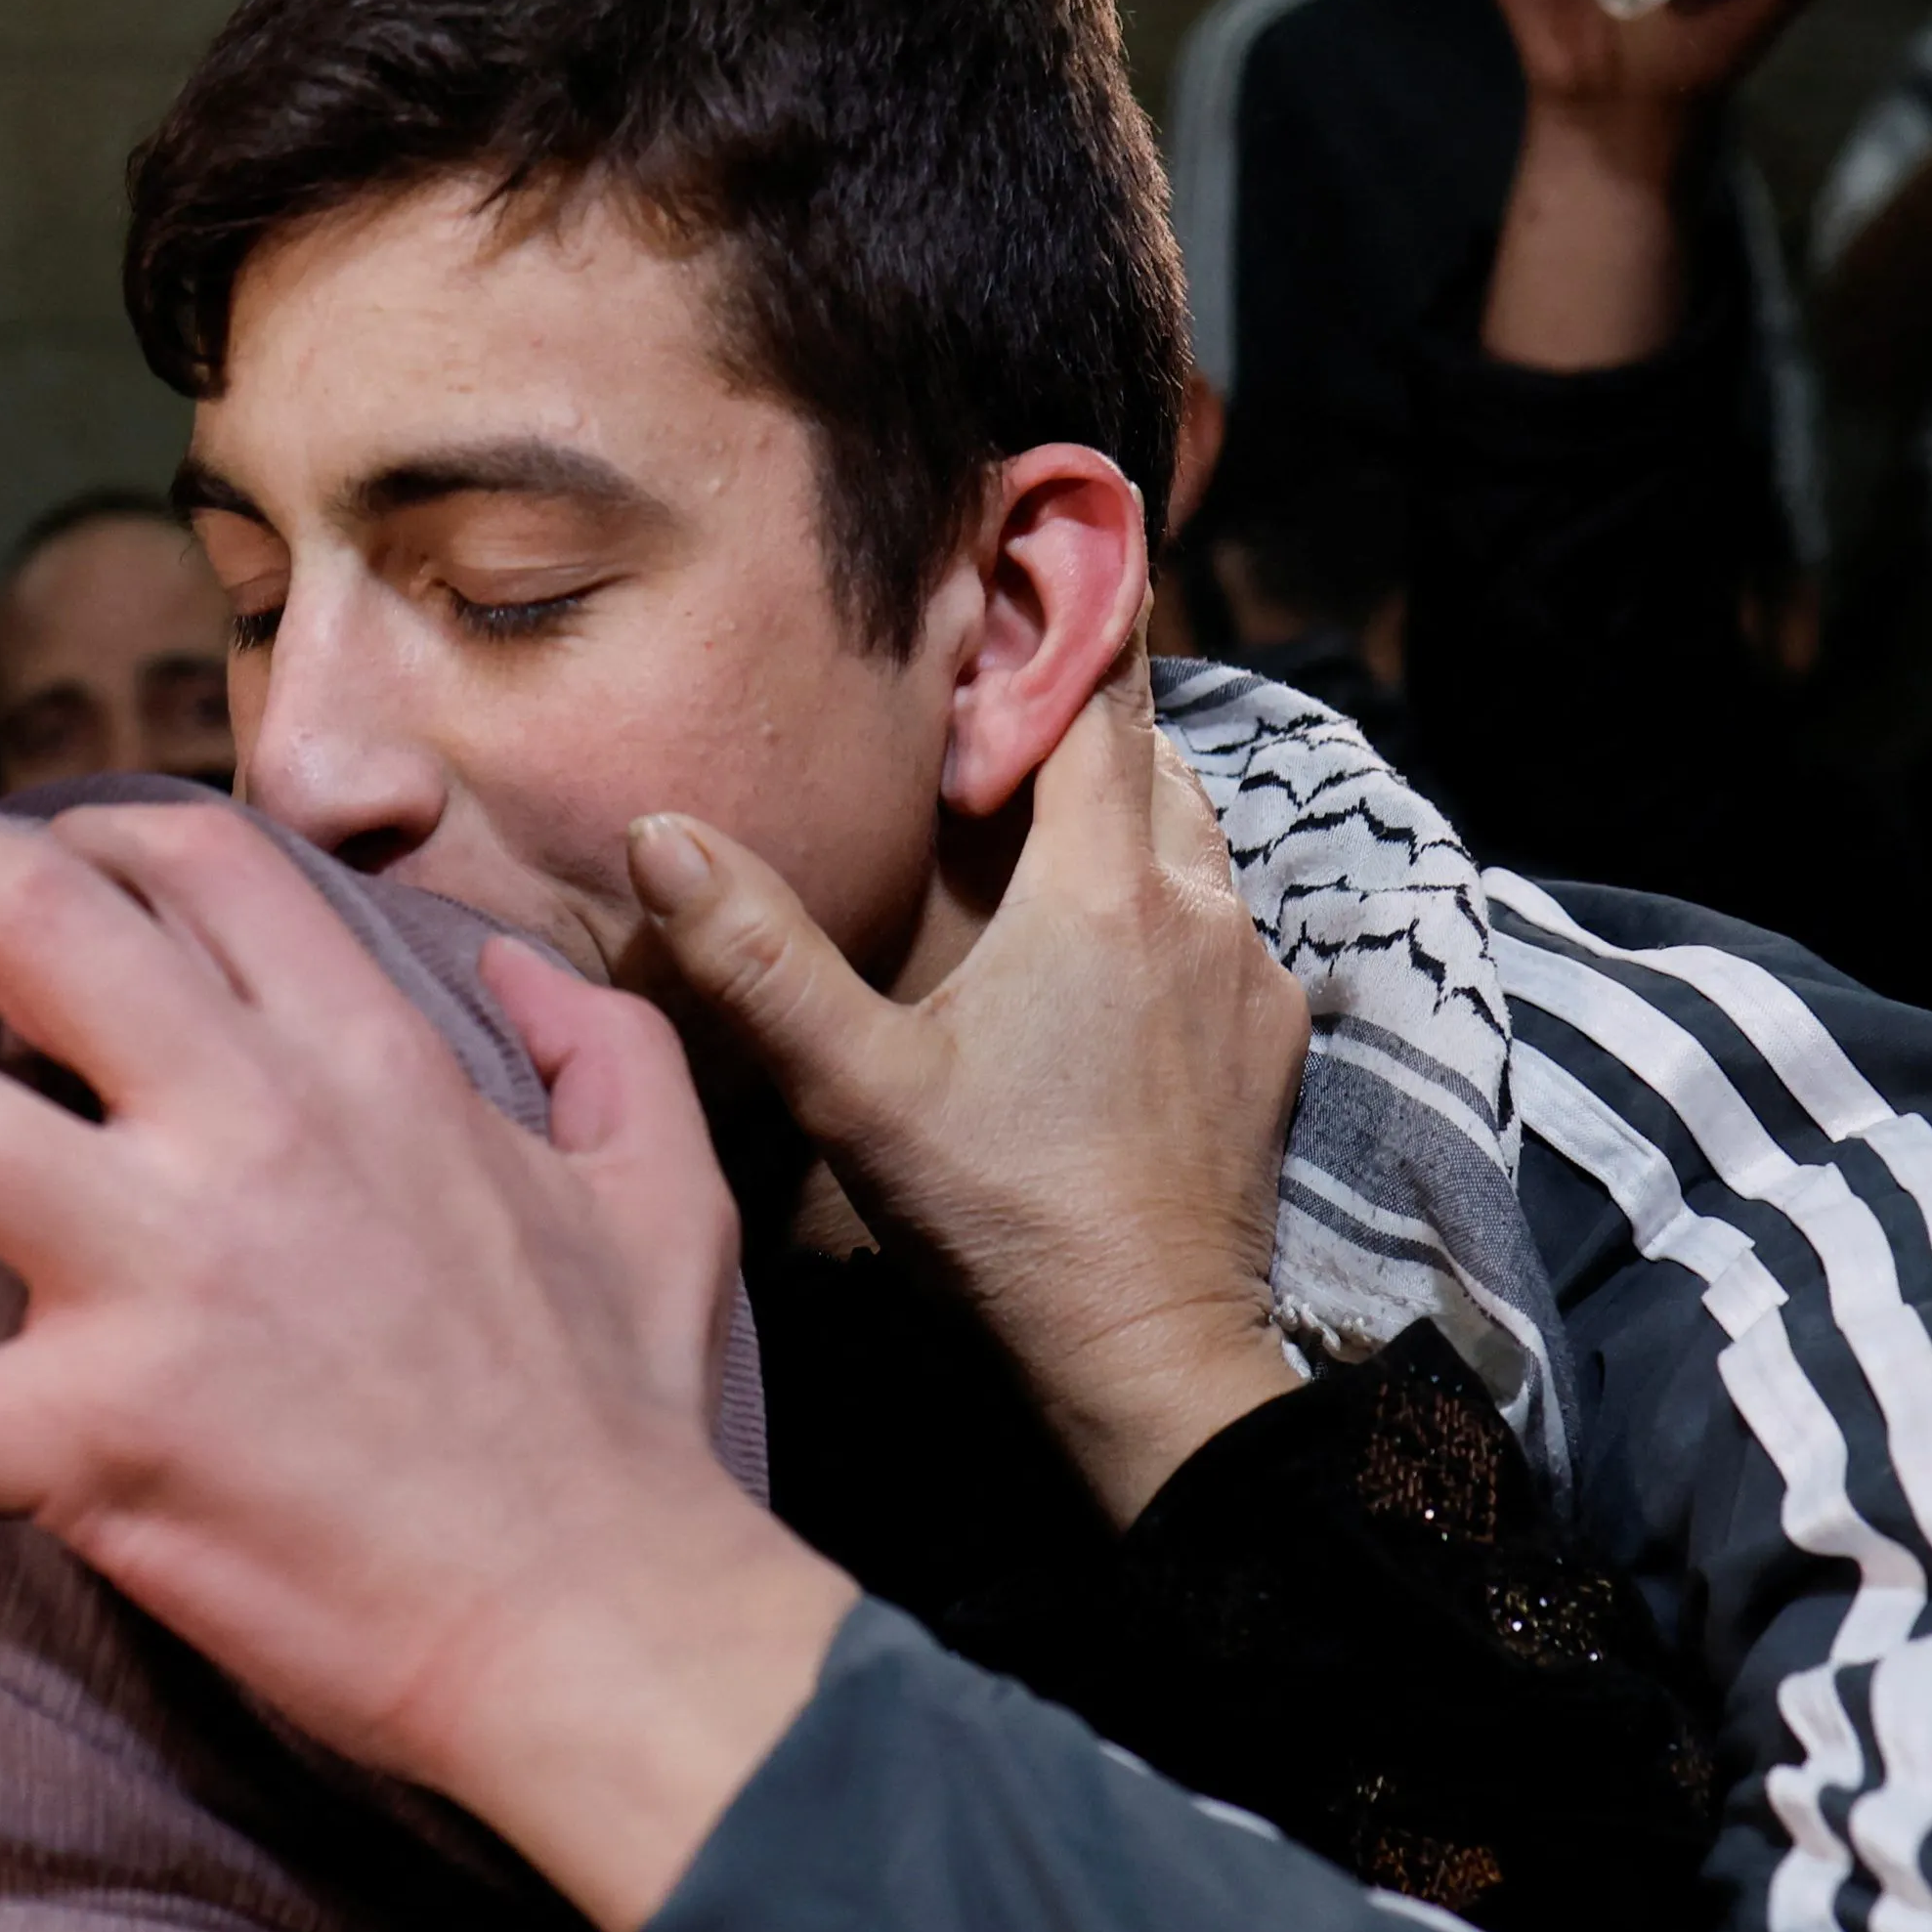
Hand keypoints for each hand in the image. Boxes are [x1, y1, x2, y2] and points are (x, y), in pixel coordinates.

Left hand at [0, 801, 853, 1931]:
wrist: (607, 1635)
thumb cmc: (624, 1431)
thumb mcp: (662, 1195)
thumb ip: (599, 1050)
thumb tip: (509, 965)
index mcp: (368, 1059)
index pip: (182, 852)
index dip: (59, 840)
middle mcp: (255, 1125)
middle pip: (9, 911)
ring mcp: (167, 1277)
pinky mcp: (101, 1439)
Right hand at [630, 665, 1303, 1522]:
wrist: (1153, 1360)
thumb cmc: (1005, 1218)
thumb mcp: (856, 1086)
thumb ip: (755, 955)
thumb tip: (660, 833)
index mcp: (1102, 890)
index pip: (1097, 706)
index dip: (1062, 630)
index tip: (1027, 571)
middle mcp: (1198, 911)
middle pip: (1150, 763)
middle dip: (1082, 727)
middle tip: (999, 715)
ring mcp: (1251, 982)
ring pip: (1194, 845)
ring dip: (1126, 820)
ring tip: (1039, 829)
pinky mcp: (1271, 1050)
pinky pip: (1222, 933)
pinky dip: (1165, 912)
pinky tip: (1101, 963)